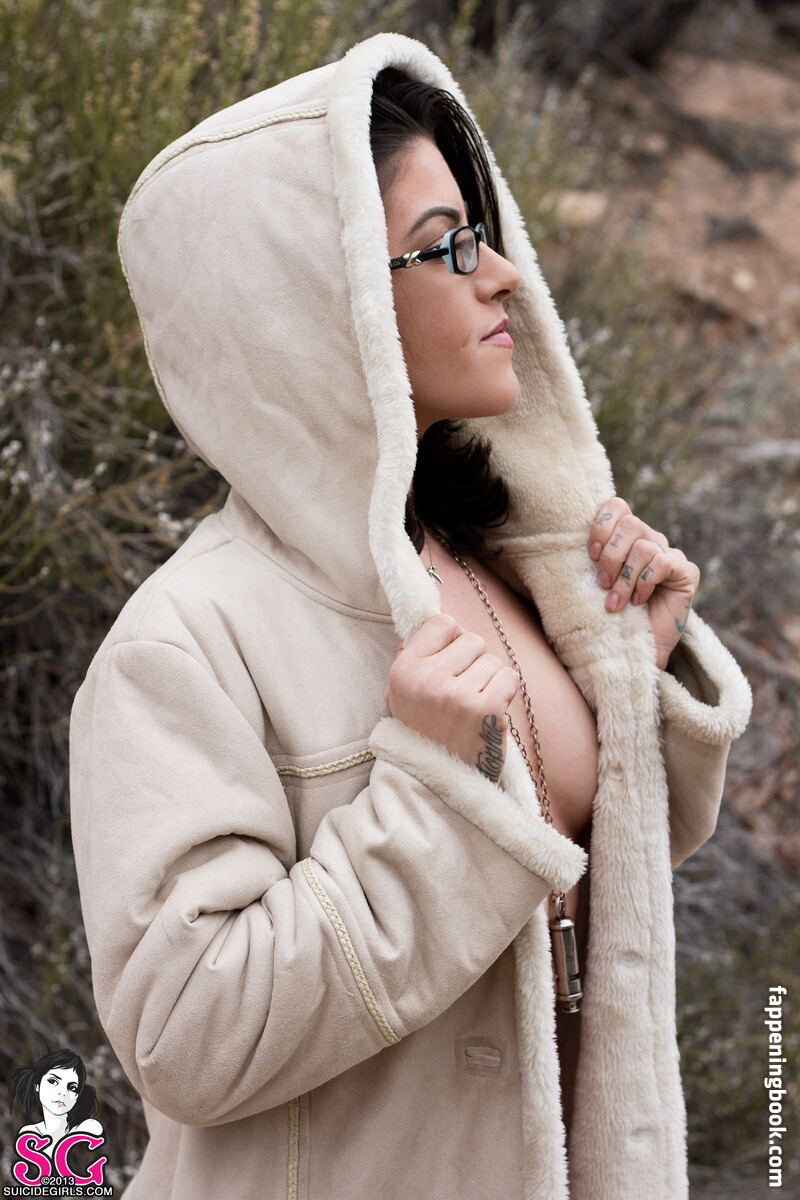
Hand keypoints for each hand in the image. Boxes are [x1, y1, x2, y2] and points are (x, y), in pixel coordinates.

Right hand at [383, 613, 520, 783]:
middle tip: (461, 695)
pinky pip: (510, 676)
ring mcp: (456, 696)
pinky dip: (506, 692)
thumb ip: (415, 656)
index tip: (449, 665)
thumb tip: (436, 619)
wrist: (441, 785)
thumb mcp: (402, 695)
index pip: (442, 623)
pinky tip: (490, 713)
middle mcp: (426, 680)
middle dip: (472, 663)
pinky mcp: (486, 710)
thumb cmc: (426, 733)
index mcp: (402, 671)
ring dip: (489, 681)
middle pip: (471, 639)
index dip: (451, 642)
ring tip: (473, 709)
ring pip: (492, 660)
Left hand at [588, 497, 699, 669]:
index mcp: (627, 538)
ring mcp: (670, 555)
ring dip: (625, 577)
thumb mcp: (594, 585)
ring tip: (616, 602)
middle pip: (630, 524)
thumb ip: (588, 563)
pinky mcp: (687, 572)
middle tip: (602, 584)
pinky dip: (645, 582)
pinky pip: (662, 563)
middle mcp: (651, 540)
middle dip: (611, 556)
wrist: (638, 649)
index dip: (602, 524)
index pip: (617, 506)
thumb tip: (562, 549)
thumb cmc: (612, 617)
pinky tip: (639, 602)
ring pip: (644, 546)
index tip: (591, 554)